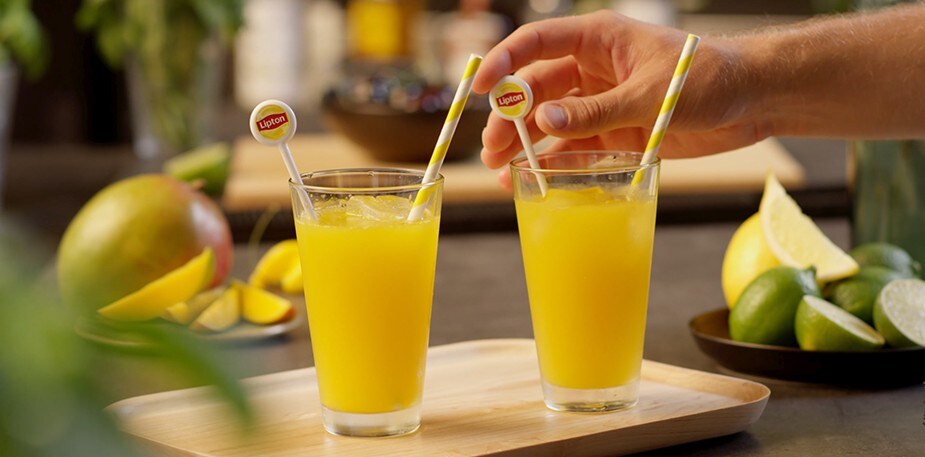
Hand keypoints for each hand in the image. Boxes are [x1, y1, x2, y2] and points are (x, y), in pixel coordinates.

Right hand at [473, 11, 768, 185]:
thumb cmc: (708, 77)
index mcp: (598, 41)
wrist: (753, 100)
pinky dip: (555, 162)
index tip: (480, 89)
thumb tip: (544, 124)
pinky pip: (575, 147)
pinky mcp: (615, 132)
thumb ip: (597, 112)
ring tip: (502, 170)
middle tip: (492, 148)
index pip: (536, 44)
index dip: (503, 64)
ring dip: (526, 144)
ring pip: (551, 122)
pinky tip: (534, 179)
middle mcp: (593, 70)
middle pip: (536, 90)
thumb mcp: (651, 94)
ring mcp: (602, 102)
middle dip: (510, 117)